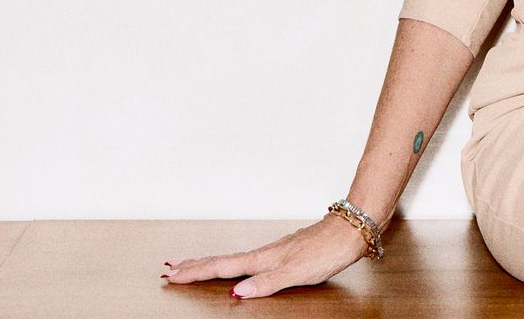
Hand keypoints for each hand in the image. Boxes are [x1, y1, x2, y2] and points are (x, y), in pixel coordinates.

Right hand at [162, 214, 371, 298]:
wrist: (353, 230)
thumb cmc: (328, 251)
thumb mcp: (297, 273)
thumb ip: (267, 283)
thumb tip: (237, 292)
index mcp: (264, 259)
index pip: (223, 268)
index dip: (197, 273)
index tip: (172, 275)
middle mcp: (266, 253)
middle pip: (224, 261)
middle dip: (196, 266)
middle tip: (170, 269)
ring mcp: (276, 251)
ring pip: (236, 259)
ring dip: (212, 263)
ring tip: (194, 266)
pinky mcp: (286, 251)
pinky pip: (251, 258)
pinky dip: (235, 262)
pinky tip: (239, 266)